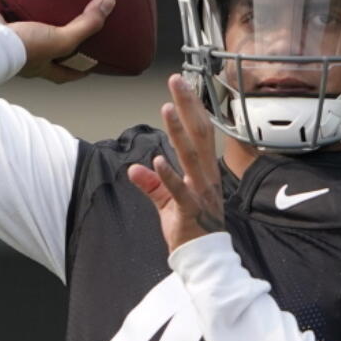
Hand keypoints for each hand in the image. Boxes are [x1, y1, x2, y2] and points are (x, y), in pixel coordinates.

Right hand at [0, 0, 113, 83]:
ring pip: (13, 22)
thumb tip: (108, 4)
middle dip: (50, 38)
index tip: (91, 65)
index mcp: (38, 63)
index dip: (78, 70)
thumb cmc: (22, 49)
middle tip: (62, 24)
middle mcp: (19, 52)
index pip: (63, 72)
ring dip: (19, 11)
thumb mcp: (60, 41)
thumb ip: (86, 25)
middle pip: (40, 46)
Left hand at [128, 74, 225, 253]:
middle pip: (199, 134)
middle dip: (188, 106)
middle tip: (177, 81)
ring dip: (178, 132)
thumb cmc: (190, 229)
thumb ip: (153, 185)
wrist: (204, 259)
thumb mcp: (168, 203)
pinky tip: (158, 160)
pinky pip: (180, 191)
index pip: (200, 133)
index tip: (183, 86)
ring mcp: (201, 192)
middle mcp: (206, 177)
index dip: (192, 108)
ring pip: (190, 157)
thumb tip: (135, 168)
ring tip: (168, 109)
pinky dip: (169, 176)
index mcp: (203, 172)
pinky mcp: (190, 210)